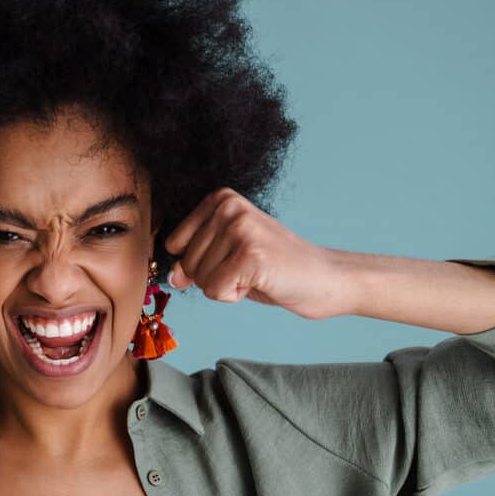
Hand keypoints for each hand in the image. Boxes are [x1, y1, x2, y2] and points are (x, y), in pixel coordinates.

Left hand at [163, 188, 346, 319]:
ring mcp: (240, 229)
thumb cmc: (273, 267)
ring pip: (200, 279)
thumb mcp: (226, 255)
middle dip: (213, 277)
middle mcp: (229, 207)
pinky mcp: (250, 255)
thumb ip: (195, 258)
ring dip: (226, 286)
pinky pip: (215, 291)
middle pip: (187, 263)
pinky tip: (259, 282)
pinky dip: (234, 296)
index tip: (232, 257)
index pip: (175, 244)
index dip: (201, 262)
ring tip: (255, 273)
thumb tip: (171, 276)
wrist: (323, 278)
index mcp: (220, 199)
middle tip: (249, 268)